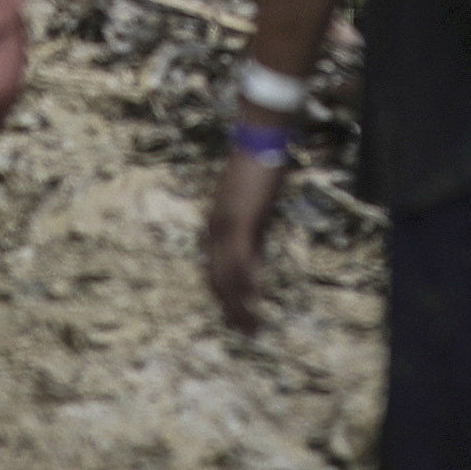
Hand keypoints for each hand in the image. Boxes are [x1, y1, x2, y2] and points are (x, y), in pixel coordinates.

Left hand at [201, 140, 288, 331]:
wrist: (258, 139)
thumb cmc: (257, 169)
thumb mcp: (252, 210)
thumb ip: (250, 236)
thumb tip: (253, 262)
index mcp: (212, 227)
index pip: (212, 272)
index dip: (223, 298)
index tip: (236, 316)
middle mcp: (212, 230)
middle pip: (215, 280)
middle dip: (229, 309)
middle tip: (246, 330)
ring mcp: (224, 226)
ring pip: (226, 276)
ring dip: (239, 305)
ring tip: (253, 326)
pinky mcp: (240, 221)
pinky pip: (240, 260)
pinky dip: (246, 283)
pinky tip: (255, 300)